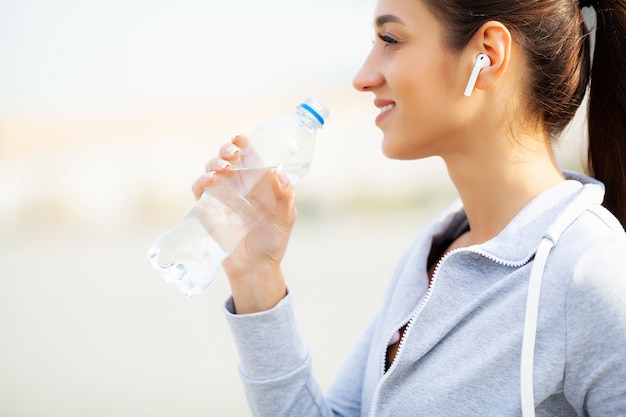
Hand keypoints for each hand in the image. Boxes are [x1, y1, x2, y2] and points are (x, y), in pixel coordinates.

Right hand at [191, 134, 294, 312]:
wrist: (256, 269)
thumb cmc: (274, 242)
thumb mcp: (286, 219)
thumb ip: (285, 196)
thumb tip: (280, 171)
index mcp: (259, 183)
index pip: (250, 156)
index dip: (244, 144)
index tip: (240, 138)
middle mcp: (239, 186)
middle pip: (228, 158)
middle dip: (226, 150)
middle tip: (232, 152)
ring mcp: (222, 197)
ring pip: (212, 170)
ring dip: (214, 163)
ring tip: (223, 168)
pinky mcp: (208, 210)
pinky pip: (200, 190)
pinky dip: (202, 182)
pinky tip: (210, 181)